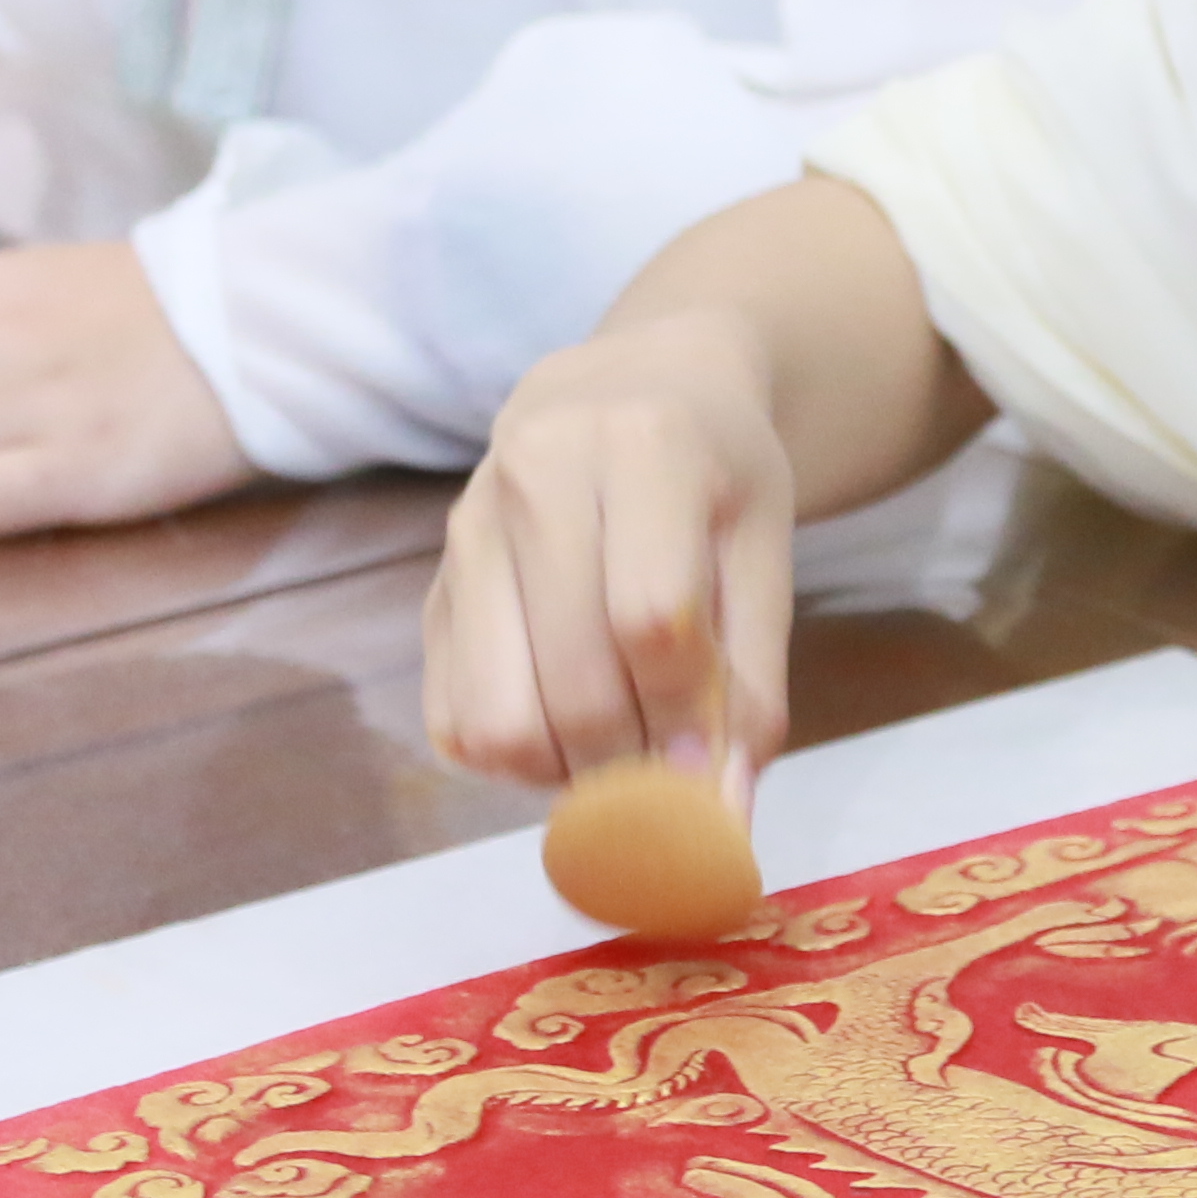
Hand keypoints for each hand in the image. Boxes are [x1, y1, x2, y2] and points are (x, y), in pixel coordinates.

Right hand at [423, 308, 798, 795]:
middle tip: (672, 785)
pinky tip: (568, 738)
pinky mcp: (432, 587)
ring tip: (621, 760)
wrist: (626, 387)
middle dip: (632, 764)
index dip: (686, 715)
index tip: (715, 774)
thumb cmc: (714, 469)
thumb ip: (753, 675)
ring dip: (567, 774)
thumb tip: (726, 810)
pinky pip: (452, 721)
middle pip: (572, 678)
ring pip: (498, 715)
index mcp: (640, 446)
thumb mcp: (764, 546)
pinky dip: (513, 764)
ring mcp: (467, 531)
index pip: (651, 616)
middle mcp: (535, 476)